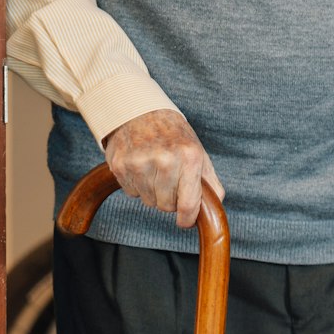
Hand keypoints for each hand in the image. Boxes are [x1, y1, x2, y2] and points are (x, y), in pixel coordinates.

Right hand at [102, 108, 224, 228]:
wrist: (140, 112)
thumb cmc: (175, 136)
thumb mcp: (199, 153)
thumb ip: (209, 182)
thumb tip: (213, 209)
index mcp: (190, 158)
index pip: (188, 204)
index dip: (187, 219)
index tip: (184, 221)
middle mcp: (165, 160)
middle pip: (166, 206)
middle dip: (170, 200)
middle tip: (170, 182)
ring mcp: (140, 163)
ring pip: (149, 202)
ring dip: (153, 193)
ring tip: (155, 172)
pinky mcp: (120, 166)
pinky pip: (131, 193)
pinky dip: (137, 186)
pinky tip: (141, 168)